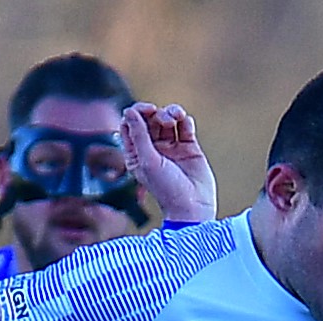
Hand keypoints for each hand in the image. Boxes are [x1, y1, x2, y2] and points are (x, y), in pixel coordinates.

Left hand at [120, 102, 214, 222]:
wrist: (193, 207)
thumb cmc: (166, 189)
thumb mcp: (148, 161)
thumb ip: (139, 135)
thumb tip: (130, 111)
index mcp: (136, 154)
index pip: (130, 125)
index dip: (137, 112)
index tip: (147, 110)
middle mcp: (153, 150)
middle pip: (150, 120)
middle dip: (156, 114)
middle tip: (162, 117)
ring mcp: (171, 148)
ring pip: (168, 120)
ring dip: (171, 113)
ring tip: (176, 117)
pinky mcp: (189, 148)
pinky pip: (185, 126)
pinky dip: (185, 120)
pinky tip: (185, 123)